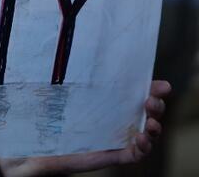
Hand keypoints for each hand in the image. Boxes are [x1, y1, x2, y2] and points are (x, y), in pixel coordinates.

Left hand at [0, 80, 170, 175]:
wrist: (36, 145)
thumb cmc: (47, 113)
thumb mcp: (58, 90)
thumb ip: (66, 72)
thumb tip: (67, 43)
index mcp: (109, 100)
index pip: (135, 91)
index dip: (152, 88)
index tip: (162, 84)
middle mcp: (116, 117)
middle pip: (147, 111)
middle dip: (156, 105)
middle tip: (152, 101)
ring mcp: (116, 137)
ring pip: (147, 133)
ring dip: (154, 128)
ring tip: (151, 123)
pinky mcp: (111, 155)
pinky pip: (135, 154)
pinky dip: (143, 148)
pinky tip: (140, 139)